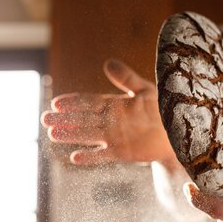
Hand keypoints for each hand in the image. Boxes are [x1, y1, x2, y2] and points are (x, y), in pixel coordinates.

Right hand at [41, 59, 175, 164]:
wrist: (177, 132)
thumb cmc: (163, 108)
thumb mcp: (145, 89)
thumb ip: (126, 78)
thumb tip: (107, 63)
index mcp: (114, 104)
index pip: (89, 102)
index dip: (73, 102)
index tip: (56, 102)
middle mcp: (110, 121)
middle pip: (83, 119)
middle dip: (64, 119)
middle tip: (45, 119)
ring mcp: (114, 137)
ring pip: (88, 135)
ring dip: (71, 135)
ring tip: (52, 134)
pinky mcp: (122, 152)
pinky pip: (103, 155)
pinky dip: (90, 157)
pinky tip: (75, 158)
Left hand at [184, 132, 222, 221]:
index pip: (219, 209)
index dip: (201, 200)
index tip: (187, 186)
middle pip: (209, 209)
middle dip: (198, 193)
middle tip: (191, 170)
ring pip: (207, 209)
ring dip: (201, 194)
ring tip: (200, 174)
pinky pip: (208, 209)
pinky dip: (205, 196)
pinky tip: (207, 183)